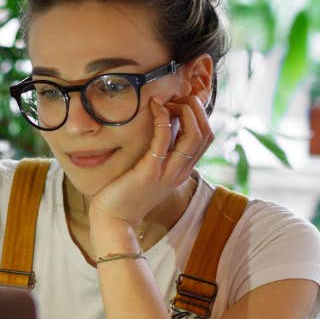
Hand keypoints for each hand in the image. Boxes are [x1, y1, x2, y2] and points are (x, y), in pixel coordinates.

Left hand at [87, 94, 213, 247]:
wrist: (114, 220)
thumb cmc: (126, 195)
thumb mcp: (150, 172)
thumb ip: (160, 154)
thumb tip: (161, 127)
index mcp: (182, 171)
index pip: (206, 138)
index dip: (199, 115)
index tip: (181, 103)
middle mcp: (180, 172)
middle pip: (206, 134)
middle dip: (196, 109)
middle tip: (177, 97)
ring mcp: (167, 173)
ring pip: (194, 136)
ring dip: (185, 111)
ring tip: (168, 100)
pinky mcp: (149, 172)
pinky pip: (164, 140)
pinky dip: (162, 119)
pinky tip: (154, 107)